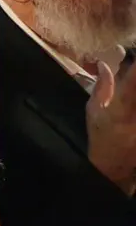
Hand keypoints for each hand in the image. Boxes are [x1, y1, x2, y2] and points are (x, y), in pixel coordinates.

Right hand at [87, 61, 135, 192]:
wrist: (115, 167)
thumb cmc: (101, 137)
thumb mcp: (94, 111)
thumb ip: (102, 87)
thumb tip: (104, 65)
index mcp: (119, 111)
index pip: (131, 86)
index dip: (135, 71)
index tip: (135, 58)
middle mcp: (135, 118)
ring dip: (135, 90)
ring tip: (133, 90)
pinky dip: (135, 99)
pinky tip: (133, 101)